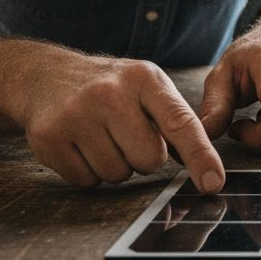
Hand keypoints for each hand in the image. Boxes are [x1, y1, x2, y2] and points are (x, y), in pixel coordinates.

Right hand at [20, 54, 224, 191]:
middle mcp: (110, 93)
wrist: (45, 76)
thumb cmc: (110, 88)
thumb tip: (206, 169)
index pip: (180, 122)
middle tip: (126, 135)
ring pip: (118, 175)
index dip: (201, 156)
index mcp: (145, 79)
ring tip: (100, 136)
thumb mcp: (146, 88)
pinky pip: (87, 181)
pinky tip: (79, 145)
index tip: (214, 183)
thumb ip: (176, 122)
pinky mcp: (50, 137)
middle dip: (144, 158)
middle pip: (149, 160)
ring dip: (115, 166)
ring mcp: (77, 114)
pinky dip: (88, 172)